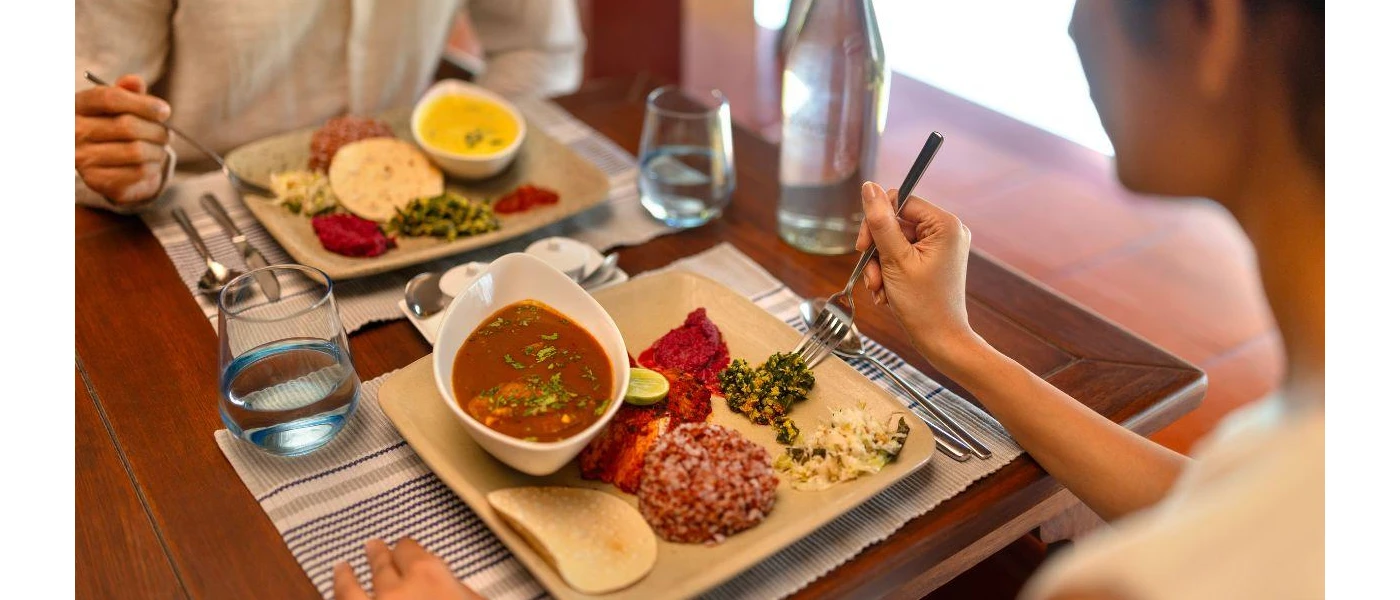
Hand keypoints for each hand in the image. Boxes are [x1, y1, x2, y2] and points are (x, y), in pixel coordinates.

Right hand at [75, 74, 171, 204]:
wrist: (105, 164)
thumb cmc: (114, 126)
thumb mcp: (120, 105)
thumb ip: (128, 92)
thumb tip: (135, 81)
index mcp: (77, 105)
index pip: (110, 98)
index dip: (143, 104)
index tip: (165, 111)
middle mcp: (74, 131)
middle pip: (127, 126)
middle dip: (157, 130)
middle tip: (166, 134)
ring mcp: (82, 158)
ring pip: (136, 151)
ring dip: (158, 150)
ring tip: (160, 148)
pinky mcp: (95, 180)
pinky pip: (138, 172)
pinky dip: (154, 167)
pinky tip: (152, 162)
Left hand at [333, 538, 483, 599]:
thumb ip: (461, 589)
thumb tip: (456, 585)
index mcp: (428, 574)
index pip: (411, 551)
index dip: (407, 548)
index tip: (406, 544)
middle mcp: (394, 588)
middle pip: (382, 565)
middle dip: (377, 554)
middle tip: (371, 544)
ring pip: (350, 589)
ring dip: (345, 577)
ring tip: (341, 567)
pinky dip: (337, 596)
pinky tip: (334, 595)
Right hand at [855, 181, 976, 360]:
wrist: (941, 341)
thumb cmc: (923, 305)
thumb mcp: (894, 260)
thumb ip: (880, 222)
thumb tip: (869, 187)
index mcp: (945, 224)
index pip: (901, 201)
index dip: (878, 221)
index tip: (863, 247)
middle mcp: (947, 231)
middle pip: (896, 222)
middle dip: (877, 250)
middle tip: (870, 275)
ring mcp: (941, 247)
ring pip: (895, 242)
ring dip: (880, 265)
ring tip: (879, 289)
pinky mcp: (934, 261)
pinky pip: (903, 255)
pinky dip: (890, 272)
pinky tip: (887, 292)